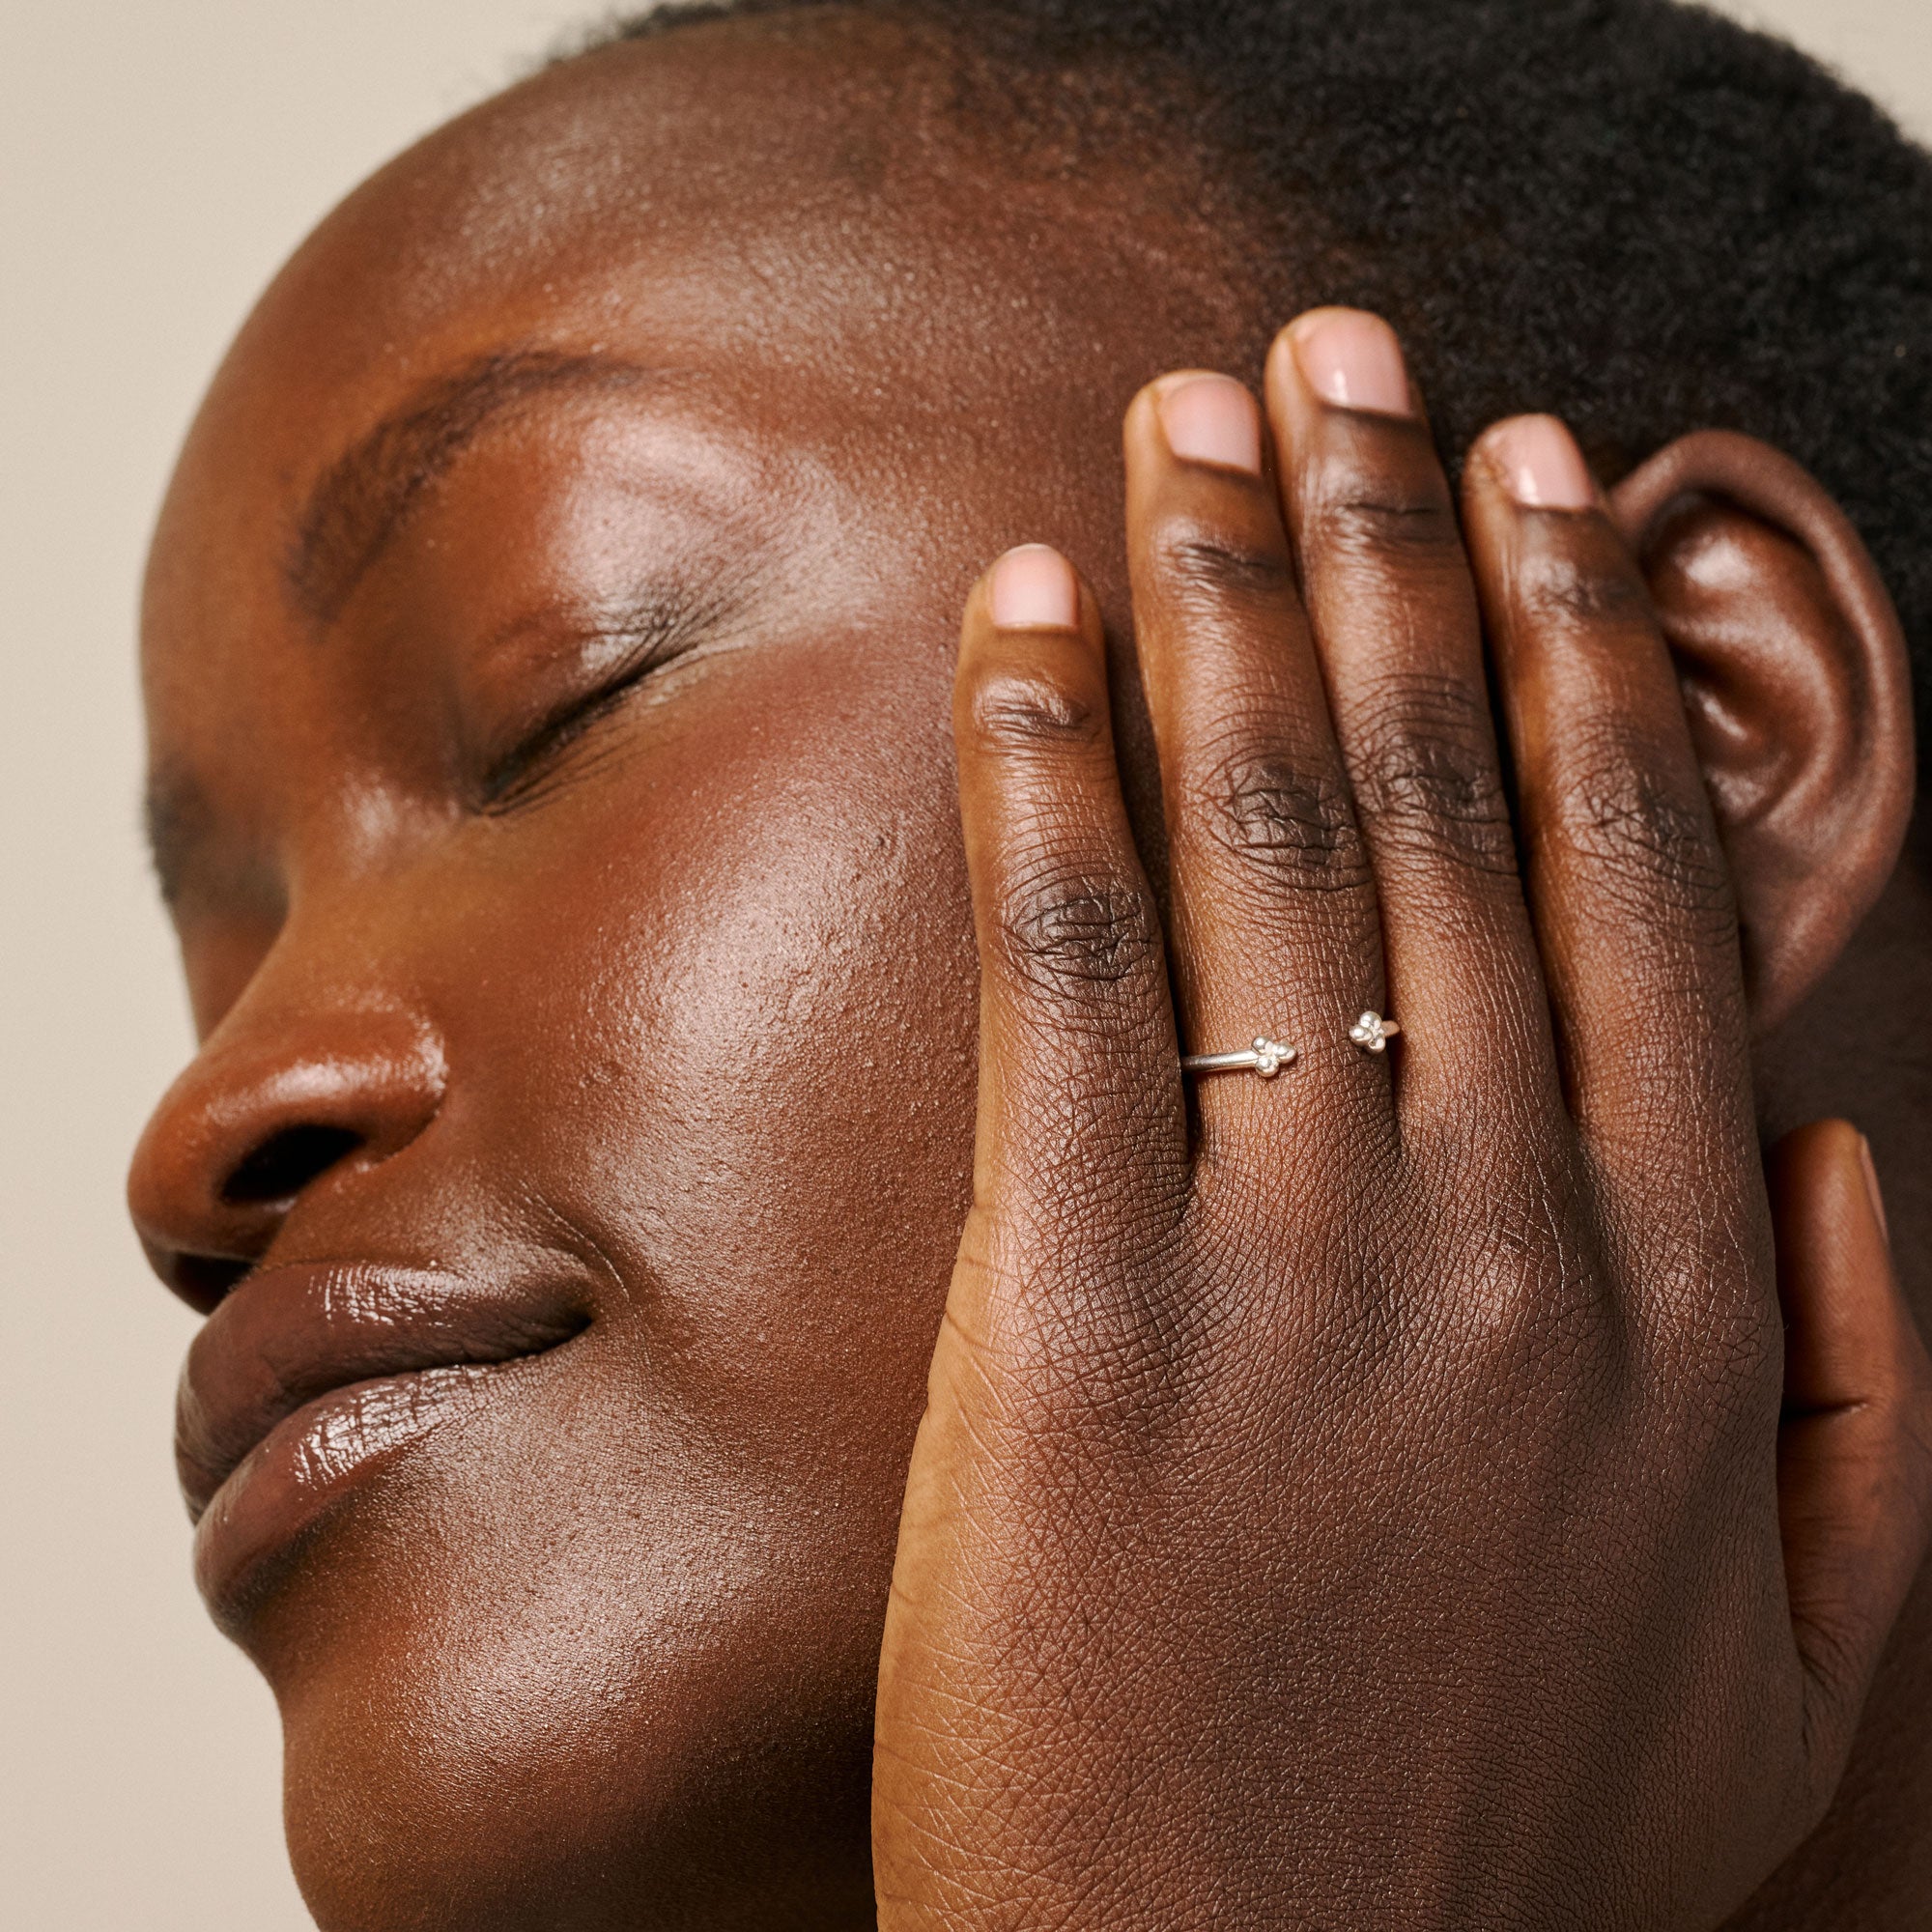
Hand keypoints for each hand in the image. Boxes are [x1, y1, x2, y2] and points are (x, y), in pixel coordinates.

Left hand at [871, 310, 1931, 1927]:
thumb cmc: (1500, 1839)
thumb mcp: (1785, 1651)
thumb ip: (1861, 1389)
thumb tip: (1849, 1152)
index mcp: (1680, 1284)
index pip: (1640, 875)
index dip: (1585, 647)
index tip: (1539, 478)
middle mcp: (1506, 1230)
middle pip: (1457, 801)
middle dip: (1391, 542)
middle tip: (1345, 357)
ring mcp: (1295, 1268)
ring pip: (1275, 845)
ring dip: (1225, 596)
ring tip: (1188, 426)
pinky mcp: (1084, 1321)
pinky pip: (1073, 981)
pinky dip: (1048, 776)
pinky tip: (1026, 622)